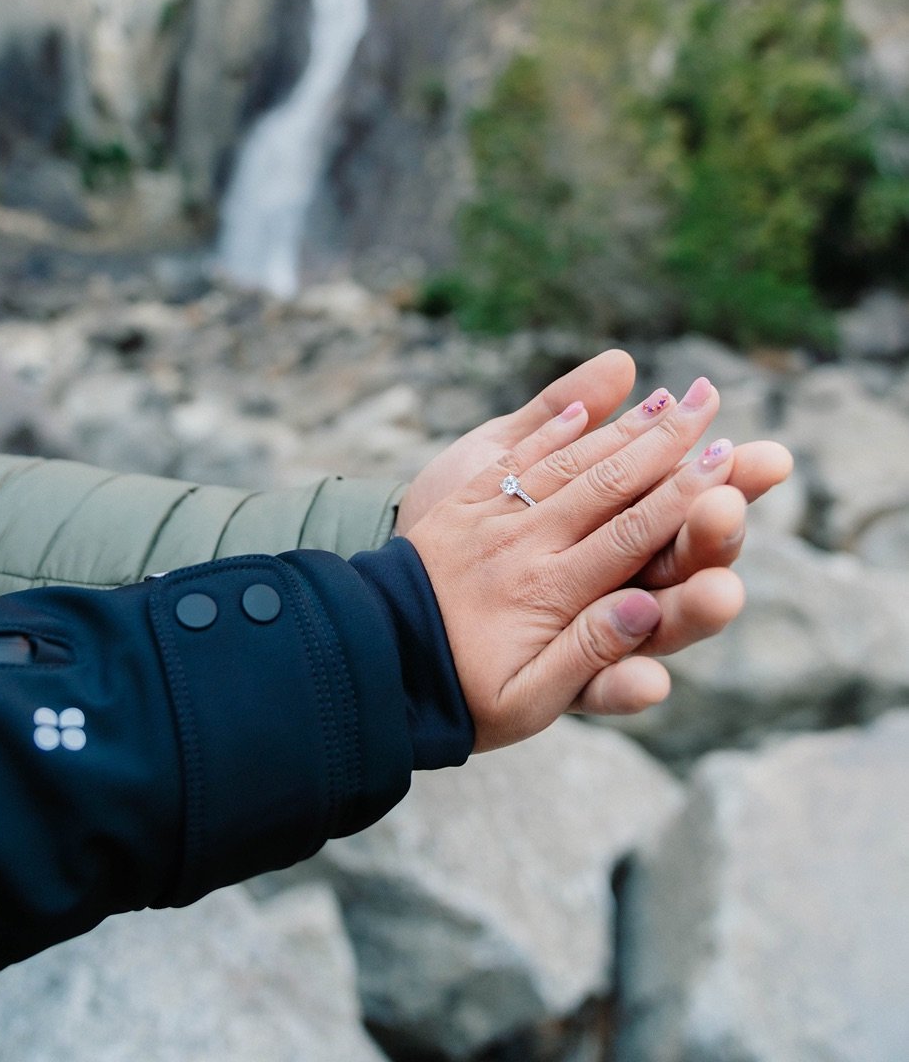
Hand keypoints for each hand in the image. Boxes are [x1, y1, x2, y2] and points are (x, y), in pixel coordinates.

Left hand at [405, 377, 738, 750]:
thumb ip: (592, 658)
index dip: (687, 497)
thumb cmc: (462, 697)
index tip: (732, 459)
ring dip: (623, 429)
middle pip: (612, 487)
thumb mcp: (529, 702)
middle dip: (668, 445)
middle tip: (715, 405)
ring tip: (671, 398)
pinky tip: (588, 406)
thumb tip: (646, 609)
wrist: (368, 661)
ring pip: (570, 465)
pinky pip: (515, 461)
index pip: (636, 537)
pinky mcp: (466, 503)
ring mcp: (495, 518)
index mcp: (552, 596)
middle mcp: (528, 546)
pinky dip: (553, 431)